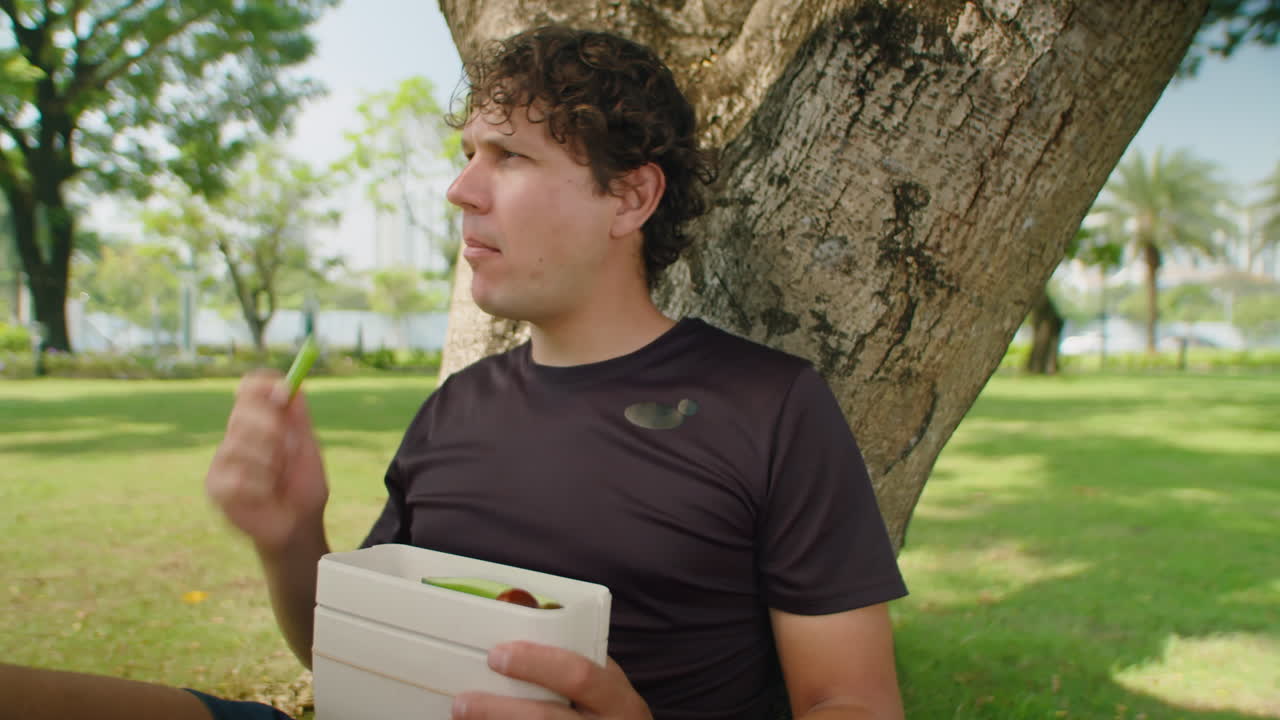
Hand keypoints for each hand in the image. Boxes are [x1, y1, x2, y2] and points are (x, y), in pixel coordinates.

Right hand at [205, 370, 328, 550]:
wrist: (299, 524)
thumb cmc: (302, 485)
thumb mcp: (308, 447)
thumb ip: (298, 417)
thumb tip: (293, 384)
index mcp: (258, 422)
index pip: (249, 389)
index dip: (263, 386)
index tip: (285, 393)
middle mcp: (236, 436)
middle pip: (242, 411)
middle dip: (272, 429)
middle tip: (290, 449)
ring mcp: (223, 461)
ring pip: (239, 444)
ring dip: (270, 463)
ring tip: (277, 479)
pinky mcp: (216, 486)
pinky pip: (237, 476)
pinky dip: (261, 486)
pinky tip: (265, 496)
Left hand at [452, 643, 651, 719]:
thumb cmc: (613, 714)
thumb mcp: (611, 688)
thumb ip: (582, 664)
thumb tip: (527, 623)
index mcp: (619, 701)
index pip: (578, 675)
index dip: (537, 664)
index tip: (498, 654)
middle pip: (546, 718)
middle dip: (500, 709)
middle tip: (463, 701)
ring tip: (462, 717)